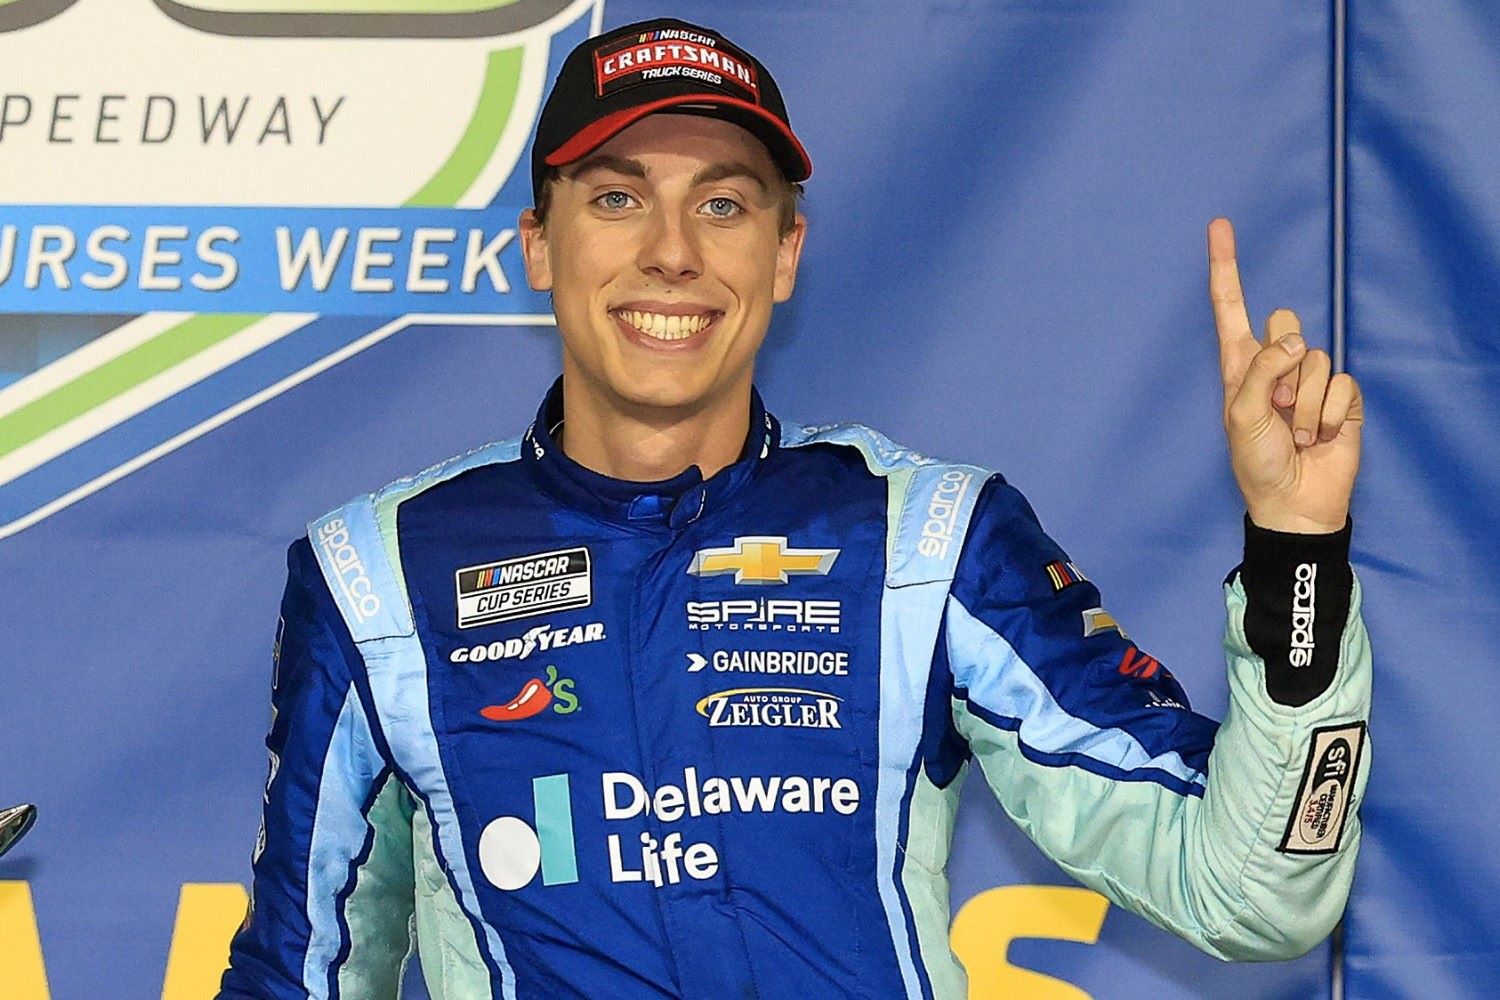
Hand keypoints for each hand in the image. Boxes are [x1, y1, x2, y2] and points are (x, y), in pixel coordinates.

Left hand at [1208, 218, 1362, 533]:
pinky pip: (1342, 383)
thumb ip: (1262, 370)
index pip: (1231, 307)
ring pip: (1316, 357)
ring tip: (1296, 431)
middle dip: (1283, 364)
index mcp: (1239, 365)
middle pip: (1287, 320)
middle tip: (1277, 406)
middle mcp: (1274, 364)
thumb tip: (1296, 340)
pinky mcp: (1341, 397)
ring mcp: (1309, 379)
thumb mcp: (1242, 415)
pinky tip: (1320, 436)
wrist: (1293, 502)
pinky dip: (1329, 414)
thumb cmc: (1256, 462)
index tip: (1219, 226)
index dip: (1225, 267)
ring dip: (1305, 403)